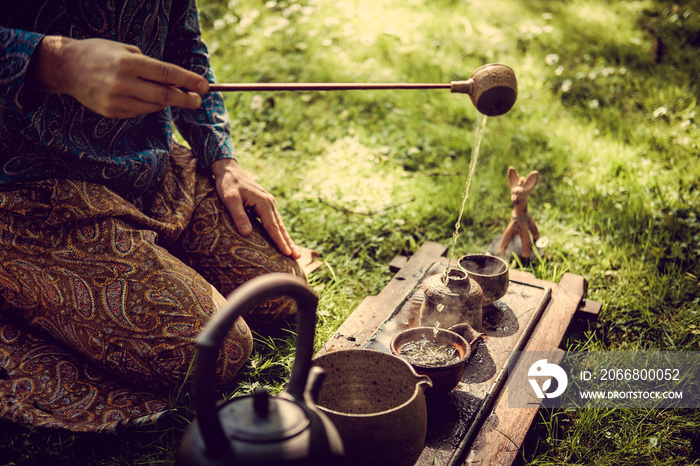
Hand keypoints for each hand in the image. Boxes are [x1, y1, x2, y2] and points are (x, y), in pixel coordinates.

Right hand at [28, 36, 208, 117]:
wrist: (66, 68)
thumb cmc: (100, 54)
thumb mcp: (126, 51)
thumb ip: (151, 66)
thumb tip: (176, 82)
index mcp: (129, 63)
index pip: (167, 74)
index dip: (189, 81)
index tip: (205, 86)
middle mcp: (124, 83)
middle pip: (165, 95)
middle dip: (186, 99)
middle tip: (198, 100)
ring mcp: (117, 100)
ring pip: (154, 106)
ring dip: (164, 101)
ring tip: (163, 92)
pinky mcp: (112, 112)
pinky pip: (139, 112)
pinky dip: (145, 105)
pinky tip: (137, 95)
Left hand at [211, 158, 300, 258]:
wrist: (228, 169)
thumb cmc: (228, 184)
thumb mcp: (230, 199)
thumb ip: (239, 216)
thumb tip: (247, 234)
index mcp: (263, 202)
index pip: (272, 226)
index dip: (279, 241)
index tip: (287, 253)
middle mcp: (269, 203)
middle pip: (280, 227)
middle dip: (289, 242)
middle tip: (297, 257)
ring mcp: (268, 203)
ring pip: (279, 224)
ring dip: (286, 238)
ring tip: (294, 252)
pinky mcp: (265, 204)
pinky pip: (274, 220)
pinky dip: (280, 231)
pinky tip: (282, 238)